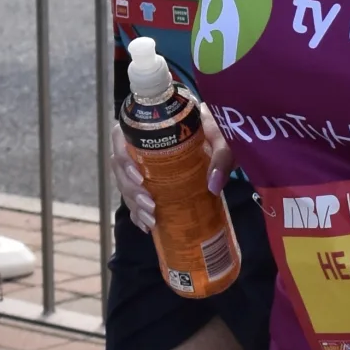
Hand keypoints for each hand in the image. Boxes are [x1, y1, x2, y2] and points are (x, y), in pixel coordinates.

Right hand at [112, 99, 230, 232]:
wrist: (229, 137)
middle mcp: (143, 143)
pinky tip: (146, 225)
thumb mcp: (224, 137)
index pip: (121, 135)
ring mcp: (145, 163)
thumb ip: (222, 155)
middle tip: (151, 205)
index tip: (139, 177)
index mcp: (154, 125)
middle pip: (120, 165)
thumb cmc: (223, 130)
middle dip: (131, 189)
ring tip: (151, 220)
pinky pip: (135, 197)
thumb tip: (213, 185)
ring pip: (125, 183)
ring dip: (134, 204)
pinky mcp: (153, 180)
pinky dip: (138, 213)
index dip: (122, 157)